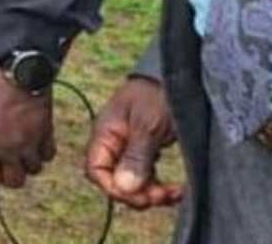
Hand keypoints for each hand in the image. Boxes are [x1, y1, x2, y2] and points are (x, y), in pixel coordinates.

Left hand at [0, 55, 55, 196]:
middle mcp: (9, 148)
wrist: (16, 59)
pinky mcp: (47, 128)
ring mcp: (31, 140)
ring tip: (15, 152)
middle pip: (14, 181)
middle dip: (5, 177)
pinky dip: (41, 151)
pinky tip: (32, 141)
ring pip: (33, 169)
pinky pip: (48, 153)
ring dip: (24, 164)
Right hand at [83, 76, 182, 208]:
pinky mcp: (143, 151)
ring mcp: (127, 148)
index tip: (144, 194)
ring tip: (174, 192)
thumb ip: (135, 156)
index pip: (96, 171)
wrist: (175, 77)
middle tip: (166, 194)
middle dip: (138, 194)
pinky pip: (144, 177)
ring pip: (130, 182)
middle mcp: (112, 144)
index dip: (115, 188)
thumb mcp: (148, 125)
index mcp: (105, 134)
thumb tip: (125, 188)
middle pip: (113, 181)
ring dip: (150, 193)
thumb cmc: (157, 94)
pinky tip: (174, 187)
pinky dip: (158, 186)